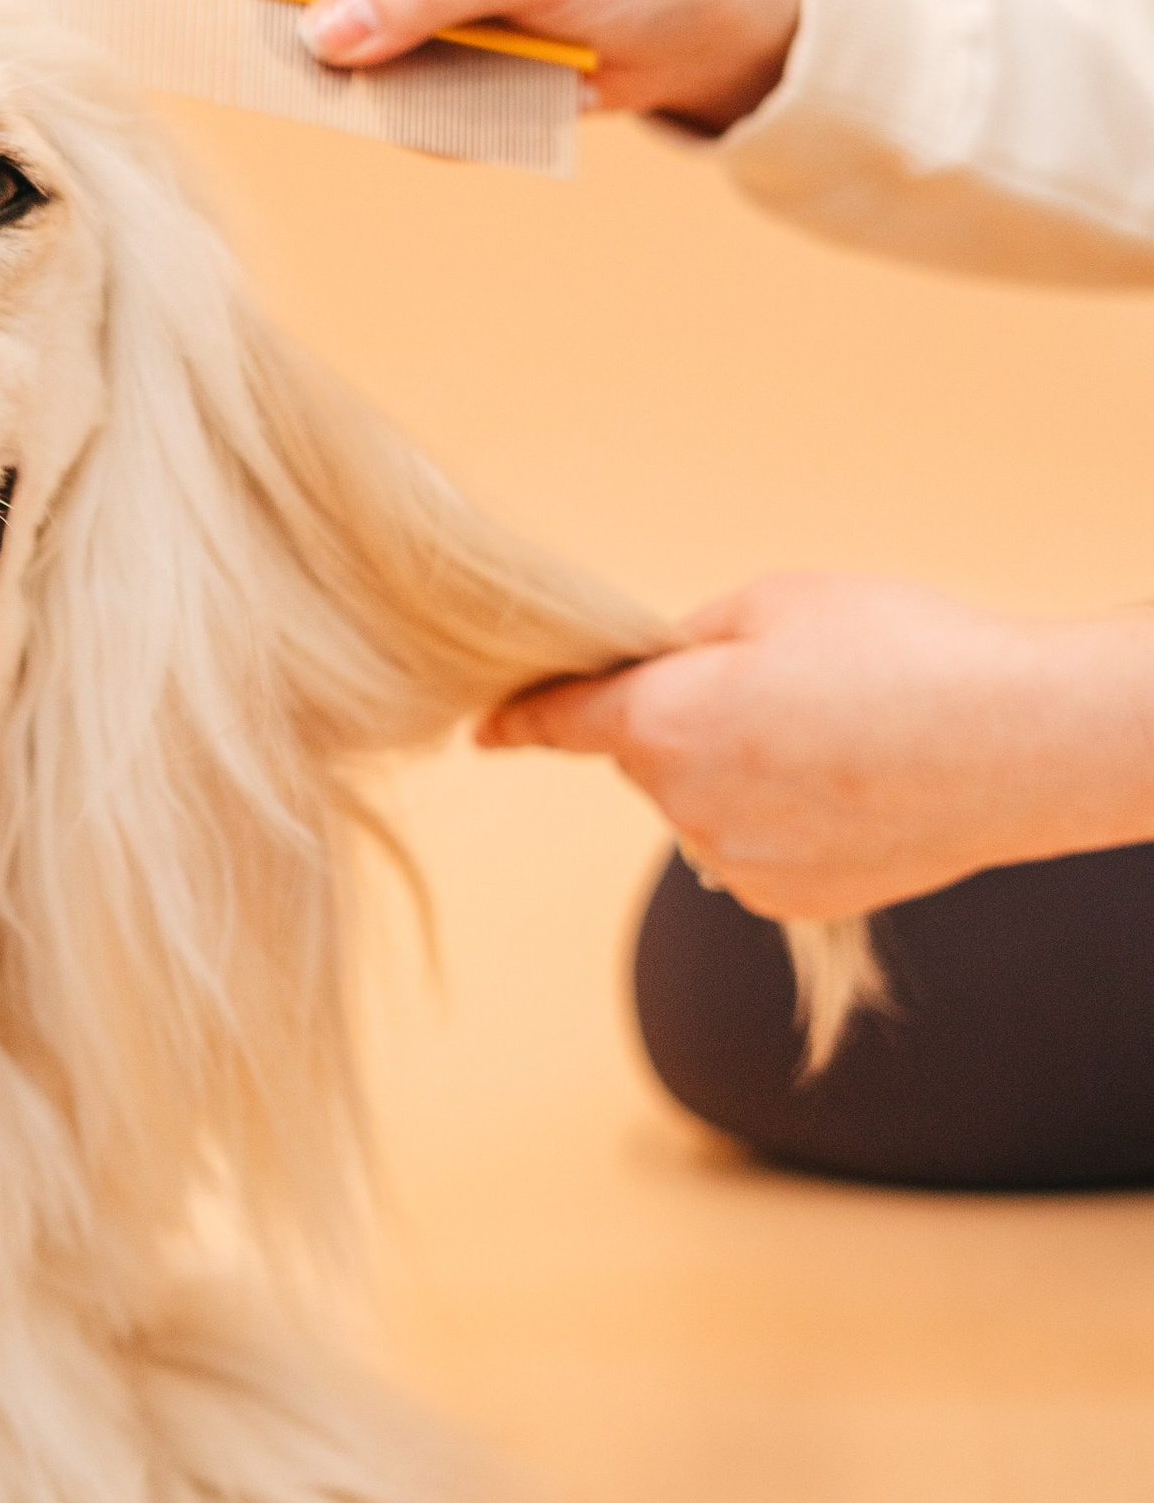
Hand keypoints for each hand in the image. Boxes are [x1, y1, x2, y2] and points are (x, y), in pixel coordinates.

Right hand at [256, 0, 800, 131]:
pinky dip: (448, 121)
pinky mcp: (449, 64)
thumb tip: (322, 33)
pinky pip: (408, 111)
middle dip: (353, 58)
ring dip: (413, 96)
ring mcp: (424, 7)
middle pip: (313, 8)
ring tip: (500, 82)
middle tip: (407, 83)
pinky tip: (516, 99)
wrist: (713, 26)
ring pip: (358, 74)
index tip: (310, 46)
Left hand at [477, 573, 1153, 920]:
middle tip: (785, 687)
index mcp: (663, 721)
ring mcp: (736, 863)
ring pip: (707, 805)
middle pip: (652, 755)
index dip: (521, 718)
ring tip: (840, 737)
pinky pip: (757, 847)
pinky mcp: (789, 900)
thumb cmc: (898, 652)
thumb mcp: (777, 602)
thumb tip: (663, 667)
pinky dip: (787, 820)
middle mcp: (683, 806)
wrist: (1015, 742)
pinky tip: (855, 789)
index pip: (565, 721)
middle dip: (690, 722)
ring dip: (743, 774)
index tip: (486, 728)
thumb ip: (693, 639)